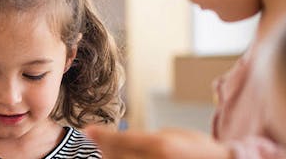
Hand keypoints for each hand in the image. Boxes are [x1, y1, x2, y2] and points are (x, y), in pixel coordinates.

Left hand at [84, 126, 232, 158]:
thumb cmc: (197, 149)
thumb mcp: (172, 135)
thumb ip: (145, 138)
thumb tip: (118, 140)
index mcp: (160, 145)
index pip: (120, 140)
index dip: (100, 135)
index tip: (88, 130)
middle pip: (115, 156)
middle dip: (103, 148)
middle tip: (97, 141)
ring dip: (111, 157)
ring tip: (110, 151)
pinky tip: (121, 157)